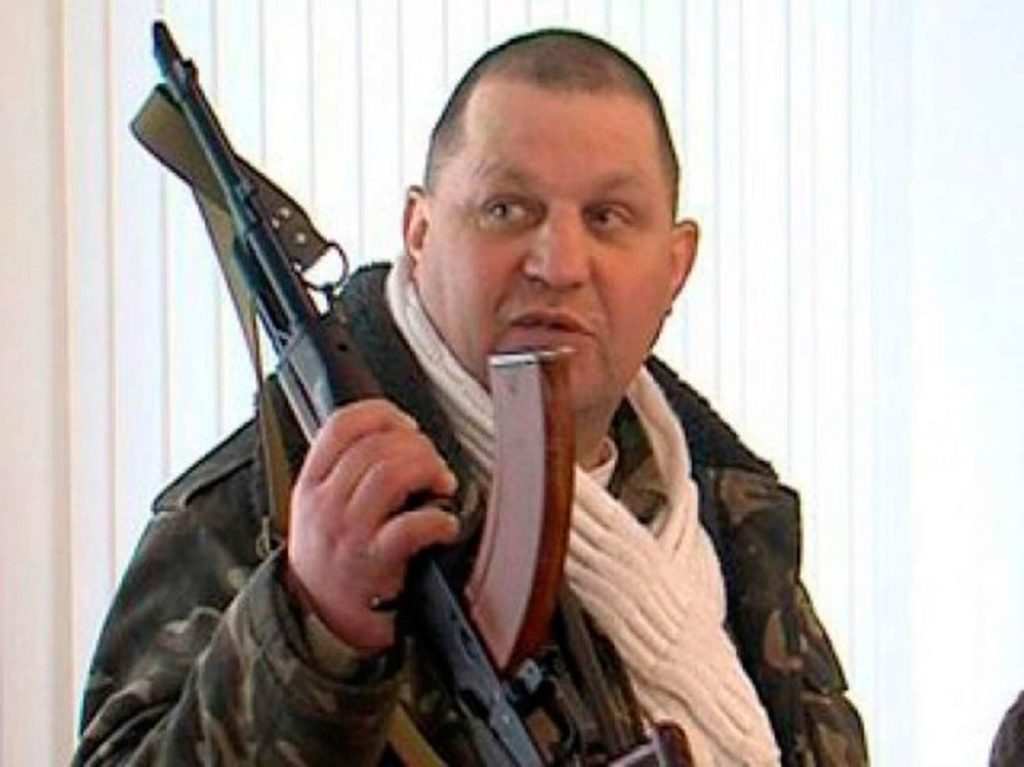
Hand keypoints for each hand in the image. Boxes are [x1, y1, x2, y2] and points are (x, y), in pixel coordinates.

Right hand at [284, 398, 458, 654]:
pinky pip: (410, 528)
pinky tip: (445, 524)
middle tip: (432, 463)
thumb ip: (344, 468)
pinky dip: (437, 520)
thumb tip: (396, 433)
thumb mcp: (318, 506)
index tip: (406, 426)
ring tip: (441, 485)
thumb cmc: (330, 559)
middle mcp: (326, 504)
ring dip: (428, 470)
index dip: (382, 414)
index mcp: (311, 483)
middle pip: (377, 446)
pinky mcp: (374, 564)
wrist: (320, 620)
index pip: (342, 424)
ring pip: (392, 474)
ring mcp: (348, 533)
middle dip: (418, 446)